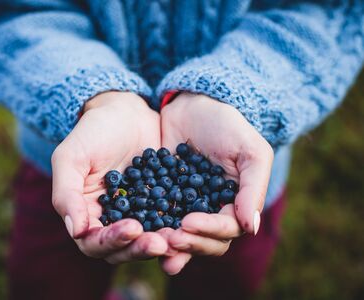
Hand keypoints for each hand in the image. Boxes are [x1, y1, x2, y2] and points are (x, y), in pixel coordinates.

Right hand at [51, 92, 166, 263]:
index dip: (111, 241)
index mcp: (86, 215)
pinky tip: (190, 224)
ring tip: (176, 239)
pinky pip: (167, 221)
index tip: (132, 228)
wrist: (125, 112)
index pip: (94, 242)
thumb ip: (66, 194)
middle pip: (122, 249)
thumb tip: (76, 231)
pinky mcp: (159, 204)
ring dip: (160, 243)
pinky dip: (176, 227)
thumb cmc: (92, 132)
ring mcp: (138, 214)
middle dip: (139, 249)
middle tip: (160, 243)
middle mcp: (111, 220)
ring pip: (146, 240)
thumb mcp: (71, 158)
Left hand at [159, 93, 273, 273]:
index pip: (227, 229)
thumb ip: (253, 189)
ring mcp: (185, 207)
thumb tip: (252, 228)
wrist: (193, 106)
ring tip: (155, 243)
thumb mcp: (250, 152)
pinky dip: (150, 228)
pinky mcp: (161, 198)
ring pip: (181, 236)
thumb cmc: (228, 126)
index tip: (188, 222)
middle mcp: (210, 212)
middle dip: (189, 243)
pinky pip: (156, 217)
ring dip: (170, 244)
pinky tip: (137, 232)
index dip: (209, 230)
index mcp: (235, 205)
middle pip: (204, 241)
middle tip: (170, 238)